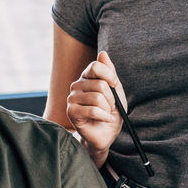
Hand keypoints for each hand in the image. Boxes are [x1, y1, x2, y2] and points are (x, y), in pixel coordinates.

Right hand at [64, 52, 125, 167]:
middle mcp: (77, 85)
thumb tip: (103, 53)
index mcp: (86, 77)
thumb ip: (110, 72)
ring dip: (107, 109)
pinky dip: (104, 116)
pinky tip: (103, 119)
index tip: (115, 86)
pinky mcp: (71, 112)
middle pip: (100, 84)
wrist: (107, 133)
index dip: (110, 76)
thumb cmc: (111, 111)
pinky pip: (93, 110)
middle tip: (109, 106)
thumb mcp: (116, 90)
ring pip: (97, 98)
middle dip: (111, 98)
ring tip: (105, 114)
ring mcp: (72, 98)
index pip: (96, 66)